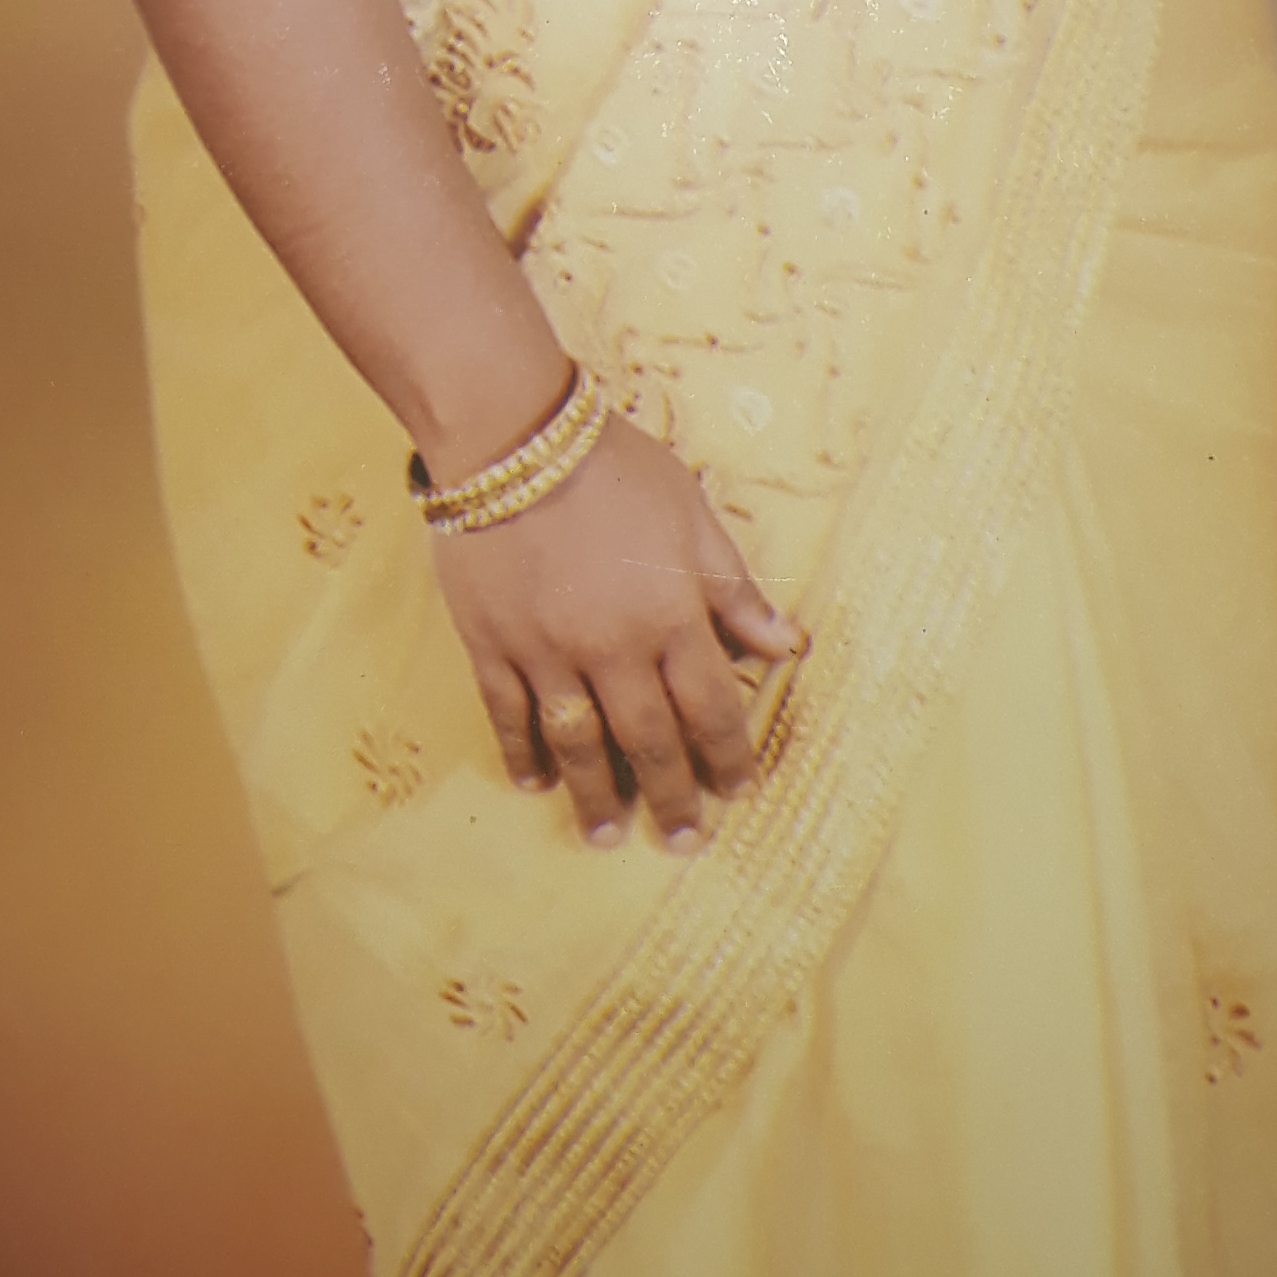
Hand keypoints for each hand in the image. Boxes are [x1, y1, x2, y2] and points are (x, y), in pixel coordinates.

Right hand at [429, 415, 806, 846]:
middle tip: (684, 840)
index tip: (736, 789)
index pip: (710, 705)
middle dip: (673, 795)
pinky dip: (522, 752)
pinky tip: (535, 783)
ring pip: (579, 743)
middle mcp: (613, 646)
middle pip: (649, 739)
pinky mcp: (491, 644)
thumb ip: (732, 588)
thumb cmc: (612, 467)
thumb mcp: (691, 514)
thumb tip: (784, 644)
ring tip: (610, 836)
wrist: (512, 436)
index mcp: (670, 614)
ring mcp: (547, 651)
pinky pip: (509, 714)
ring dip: (598, 796)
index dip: (727, 754)